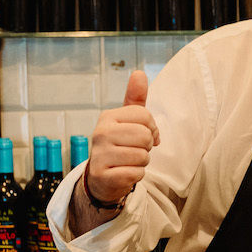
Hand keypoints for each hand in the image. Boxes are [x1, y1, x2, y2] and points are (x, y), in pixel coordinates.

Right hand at [85, 70, 160, 205]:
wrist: (102, 177)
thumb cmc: (120, 146)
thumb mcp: (127, 121)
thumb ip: (135, 99)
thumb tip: (139, 73)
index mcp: (108, 117)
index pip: (145, 116)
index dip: (151, 127)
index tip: (141, 135)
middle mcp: (100, 133)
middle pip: (145, 136)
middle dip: (146, 146)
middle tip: (133, 150)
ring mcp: (99, 155)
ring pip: (143, 156)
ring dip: (141, 162)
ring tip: (127, 162)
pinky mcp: (103, 176)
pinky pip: (136, 173)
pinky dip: (136, 176)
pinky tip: (124, 173)